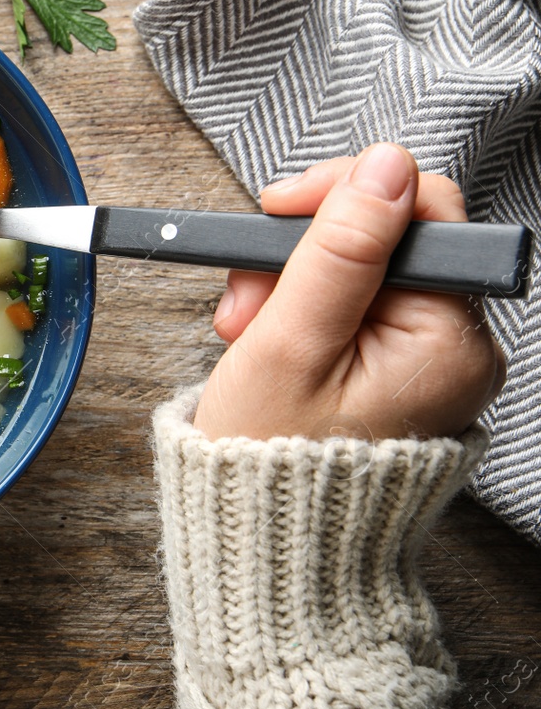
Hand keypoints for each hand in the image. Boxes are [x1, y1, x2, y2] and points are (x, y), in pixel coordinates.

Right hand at [195, 143, 503, 441]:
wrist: (266, 542)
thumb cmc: (270, 459)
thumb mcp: (290, 342)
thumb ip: (340, 250)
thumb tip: (385, 166)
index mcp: (449, 342)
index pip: (420, 208)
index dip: (342, 193)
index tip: (274, 213)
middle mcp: (460, 347)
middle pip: (389, 234)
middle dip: (303, 249)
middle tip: (249, 297)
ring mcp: (432, 358)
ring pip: (364, 265)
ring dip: (292, 279)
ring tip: (248, 328)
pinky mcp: (401, 367)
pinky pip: (358, 302)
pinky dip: (304, 308)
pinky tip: (269, 338)